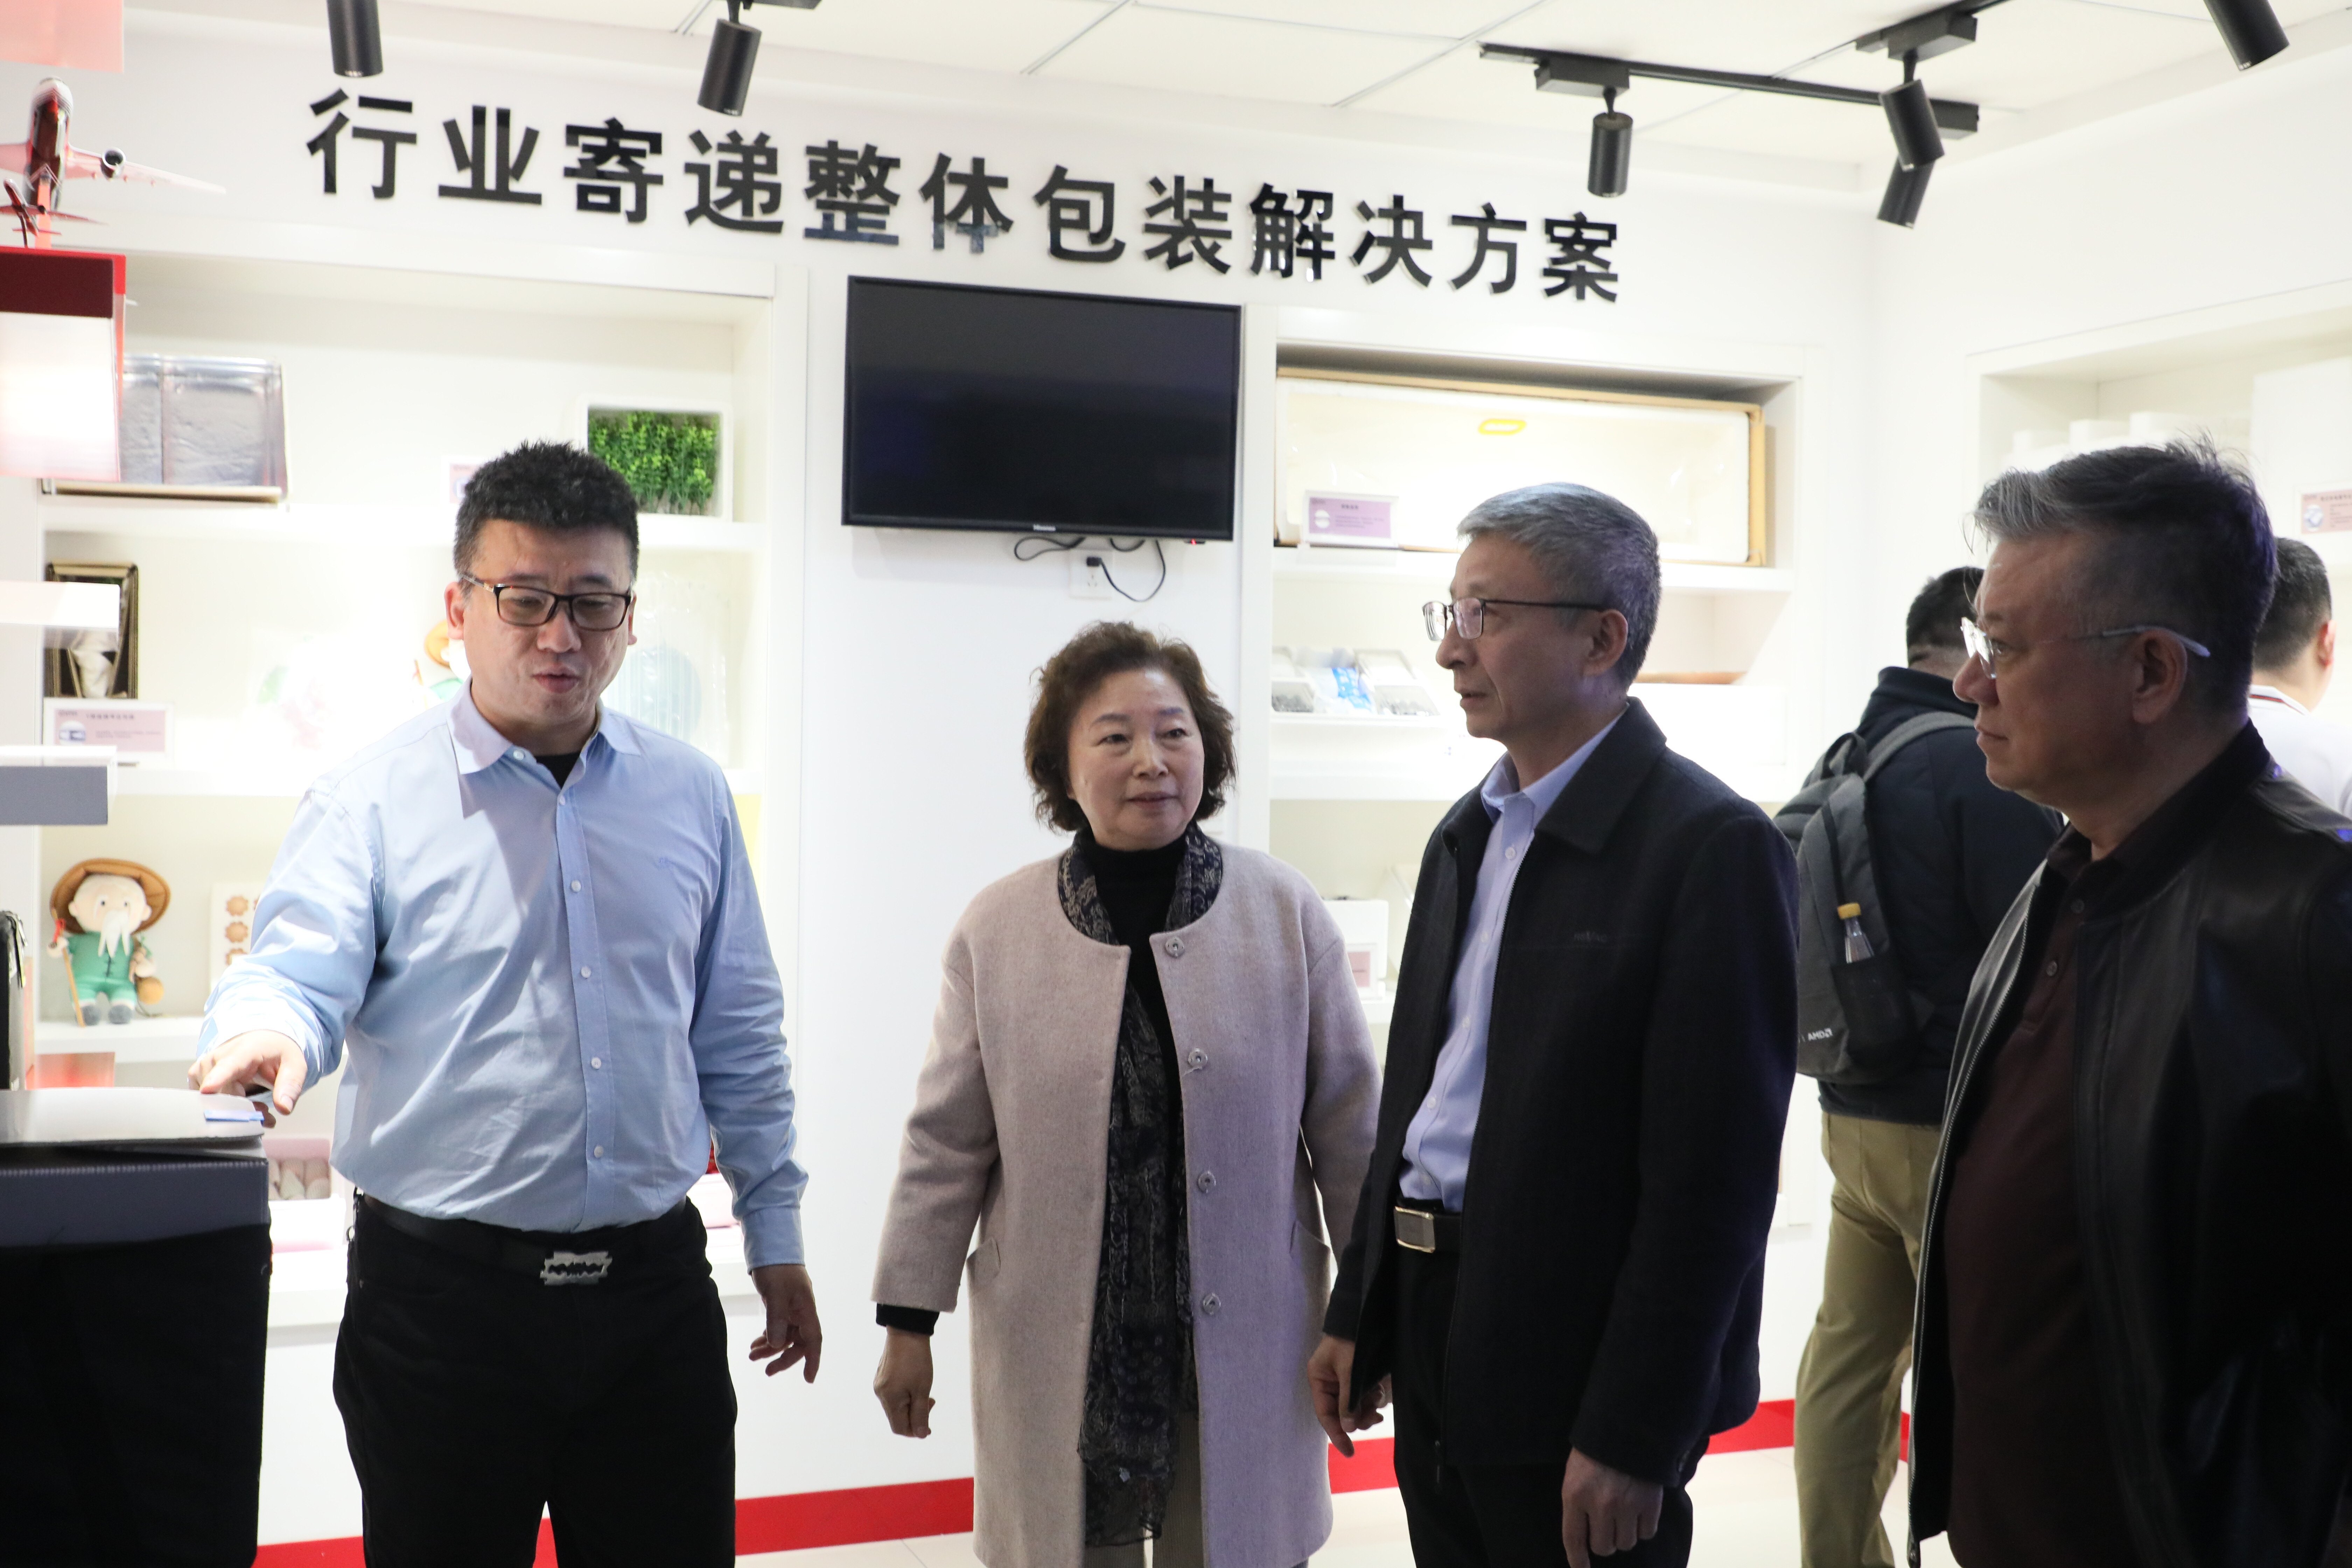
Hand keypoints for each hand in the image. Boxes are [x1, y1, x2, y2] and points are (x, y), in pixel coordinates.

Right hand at [190, 1030, 306, 1123]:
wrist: (263, 1041)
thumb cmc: (276, 1052)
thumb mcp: (294, 1066)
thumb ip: (290, 1086)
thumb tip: (285, 1108)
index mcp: (244, 1050)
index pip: (228, 1065)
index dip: (217, 1079)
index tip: (207, 1089)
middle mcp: (218, 1056)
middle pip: (222, 1094)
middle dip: (243, 1109)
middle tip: (265, 1112)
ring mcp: (204, 1067)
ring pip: (213, 1101)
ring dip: (234, 1110)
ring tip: (254, 1104)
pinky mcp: (196, 1077)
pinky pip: (205, 1101)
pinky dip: (223, 1108)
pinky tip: (239, 1102)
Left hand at [748, 1263, 822, 1381]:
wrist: (771, 1249)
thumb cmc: (777, 1270)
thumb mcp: (776, 1294)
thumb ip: (777, 1320)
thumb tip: (778, 1345)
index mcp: (806, 1310)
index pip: (814, 1340)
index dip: (812, 1360)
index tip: (808, 1379)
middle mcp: (802, 1312)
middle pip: (798, 1343)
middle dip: (784, 1358)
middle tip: (767, 1371)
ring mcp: (791, 1309)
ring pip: (785, 1337)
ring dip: (771, 1348)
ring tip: (752, 1356)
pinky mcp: (781, 1306)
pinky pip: (777, 1328)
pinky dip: (767, 1337)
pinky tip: (756, 1344)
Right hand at [873, 1328, 936, 1437]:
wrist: (907, 1330)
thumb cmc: (916, 1360)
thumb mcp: (922, 1389)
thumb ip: (921, 1414)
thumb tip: (920, 1435)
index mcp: (889, 1400)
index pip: (899, 1428)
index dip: (915, 1432)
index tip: (930, 1427)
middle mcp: (880, 1394)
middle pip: (897, 1418)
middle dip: (915, 1416)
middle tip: (931, 1402)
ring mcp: (880, 1383)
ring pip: (896, 1405)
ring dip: (911, 1405)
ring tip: (925, 1392)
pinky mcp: (883, 1375)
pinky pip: (894, 1394)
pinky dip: (906, 1395)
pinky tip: (916, 1384)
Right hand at [1307, 1334, 1386, 1456]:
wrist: (1364, 1316)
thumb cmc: (1351, 1339)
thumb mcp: (1349, 1370)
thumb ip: (1348, 1399)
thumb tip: (1347, 1428)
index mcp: (1319, 1380)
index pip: (1325, 1415)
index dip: (1337, 1435)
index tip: (1349, 1452)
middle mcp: (1329, 1383)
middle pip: (1342, 1414)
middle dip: (1358, 1418)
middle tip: (1376, 1418)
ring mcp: (1343, 1381)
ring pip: (1354, 1407)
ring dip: (1367, 1407)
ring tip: (1378, 1398)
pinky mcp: (1356, 1377)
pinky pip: (1363, 1397)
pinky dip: (1371, 1398)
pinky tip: (1379, 1390)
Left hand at [1559, 1449, 1662, 1567]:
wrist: (1628, 1426)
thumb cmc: (1596, 1448)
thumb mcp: (1575, 1472)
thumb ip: (1577, 1501)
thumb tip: (1584, 1532)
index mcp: (1575, 1495)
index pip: (1573, 1538)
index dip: (1577, 1559)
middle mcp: (1600, 1505)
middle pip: (1603, 1547)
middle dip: (1605, 1541)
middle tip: (1607, 1527)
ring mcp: (1626, 1506)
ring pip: (1626, 1543)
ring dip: (1625, 1534)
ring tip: (1624, 1515)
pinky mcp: (1649, 1504)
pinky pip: (1647, 1533)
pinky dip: (1644, 1527)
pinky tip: (1640, 1511)